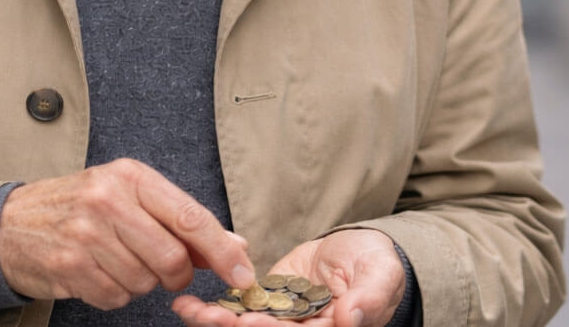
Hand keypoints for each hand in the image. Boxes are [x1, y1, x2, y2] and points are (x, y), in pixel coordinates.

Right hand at [0, 158, 255, 309]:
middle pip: (172, 257)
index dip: (222, 251)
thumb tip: (236, 246)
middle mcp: (107, 199)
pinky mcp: (68, 265)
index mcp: (131, 176)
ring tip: (116, 261)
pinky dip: (114, 293)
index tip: (242, 273)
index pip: (190, 217)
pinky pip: (115, 298)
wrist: (11, 223)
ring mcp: (84, 233)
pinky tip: (97, 273)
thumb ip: (182, 220)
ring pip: (144, 282)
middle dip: (175, 274)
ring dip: (139, 282)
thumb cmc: (81, 206)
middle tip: (161, 268)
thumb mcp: (130, 196)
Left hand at [171, 229, 405, 326]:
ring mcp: (282, 322)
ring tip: (189, 311)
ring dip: (217, 323)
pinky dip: (214, 309)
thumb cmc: (376, 262)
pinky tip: (187, 305)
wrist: (357, 249)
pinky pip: (238, 310)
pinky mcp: (265, 305)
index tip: (252, 324)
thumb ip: (371, 297)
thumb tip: (352, 320)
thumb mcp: (381, 273)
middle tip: (210, 317)